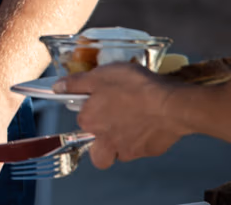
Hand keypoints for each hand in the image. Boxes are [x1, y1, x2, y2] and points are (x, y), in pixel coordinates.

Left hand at [61, 63, 184, 167]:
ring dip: (122, 142)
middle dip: (100, 146)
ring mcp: (130, 149)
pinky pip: (143, 149)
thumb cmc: (135, 88)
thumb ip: (76, 83)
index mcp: (91, 122)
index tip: (99, 99)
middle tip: (110, 127)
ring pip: (121, 153)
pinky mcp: (151, 151)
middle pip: (98, 155)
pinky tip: (150, 122)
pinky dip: (144, 139)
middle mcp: (107, 141)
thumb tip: (57, 87)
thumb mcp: (100, 75)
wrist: (172, 105)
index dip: (90, 108)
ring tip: (132, 122)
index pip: (82, 119)